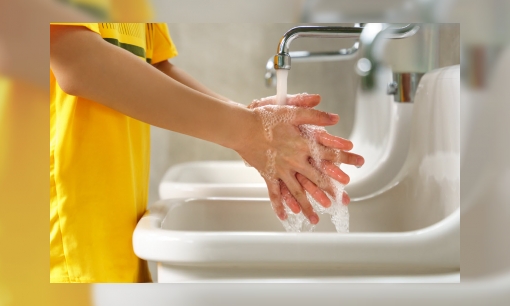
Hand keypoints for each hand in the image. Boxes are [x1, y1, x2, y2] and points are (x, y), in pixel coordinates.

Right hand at [239, 93, 363, 223]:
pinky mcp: (269, 175)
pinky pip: (274, 193)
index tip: (359, 162)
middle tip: (344, 200)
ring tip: (316, 219)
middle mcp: (295, 161)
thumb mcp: (292, 111)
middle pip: (318, 178)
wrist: (242, 128)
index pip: (330, 153)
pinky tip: (285, 216)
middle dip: (332, 190)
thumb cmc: (265, 118)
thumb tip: (335, 118)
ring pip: (298, 192)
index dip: (346, 158)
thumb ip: (315, 115)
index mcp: (303, 144)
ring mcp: (282, 170)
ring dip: (308, 206)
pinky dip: (279, 205)